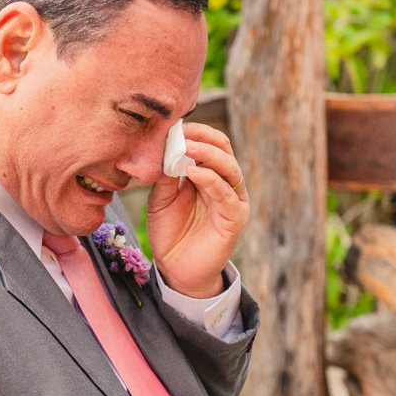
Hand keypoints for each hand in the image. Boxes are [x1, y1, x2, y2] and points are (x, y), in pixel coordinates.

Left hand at [146, 122, 248, 297]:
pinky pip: (227, 194)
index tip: (174, 125)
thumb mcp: (160, 198)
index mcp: (209, 175)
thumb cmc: (170, 232)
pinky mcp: (234, 219)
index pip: (210, 144)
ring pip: (229, 168)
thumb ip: (166, 174)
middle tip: (181, 132)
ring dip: (207, 155)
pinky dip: (211, 180)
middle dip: (203, 138)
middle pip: (224, 149)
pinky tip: (193, 174)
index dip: (195, 132)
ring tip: (186, 148)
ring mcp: (232, 200)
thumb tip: (166, 146)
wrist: (175, 270)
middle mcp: (225, 184)